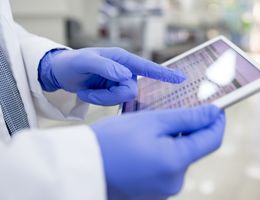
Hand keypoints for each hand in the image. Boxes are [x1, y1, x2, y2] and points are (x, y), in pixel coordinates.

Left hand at [39, 48, 184, 105]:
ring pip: (122, 99)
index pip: (147, 67)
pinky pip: (113, 103)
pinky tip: (87, 94)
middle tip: (90, 92)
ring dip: (102, 99)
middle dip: (110, 95)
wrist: (60, 74)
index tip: (181, 79)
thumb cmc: (72, 63)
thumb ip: (105, 66)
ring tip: (86, 92)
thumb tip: (125, 75)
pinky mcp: (113, 93)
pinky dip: (99, 101)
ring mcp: (119, 82)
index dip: (164, 74)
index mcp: (122, 59)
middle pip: (131, 90)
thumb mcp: (85, 61)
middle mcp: (124, 70)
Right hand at [91, 105, 224, 198]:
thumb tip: (214, 113)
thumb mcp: (152, 121)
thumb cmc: (112, 140)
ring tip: (150, 131)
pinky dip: (162, 154)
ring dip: (174, 142)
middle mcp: (174, 182)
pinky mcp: (153, 193)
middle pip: (194, 149)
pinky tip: (144, 146)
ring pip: (179, 159)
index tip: (216, 108)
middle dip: (189, 130)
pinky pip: (166, 169)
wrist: (80, 167)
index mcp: (176, 162)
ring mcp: (163, 191)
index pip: (212, 140)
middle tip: (172, 113)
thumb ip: (188, 117)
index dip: (217, 121)